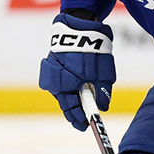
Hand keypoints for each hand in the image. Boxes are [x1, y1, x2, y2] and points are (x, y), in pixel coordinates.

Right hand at [38, 12, 114, 129]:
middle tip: (84, 117)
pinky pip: (60, 80)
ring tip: (83, 100)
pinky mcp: (50, 64)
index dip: (78, 119)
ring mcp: (50, 72)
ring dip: (72, 95)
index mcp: (64, 86)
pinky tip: (77, 85)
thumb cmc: (92, 51)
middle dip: (75, 109)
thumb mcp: (102, 75)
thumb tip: (102, 107)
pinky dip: (69, 84)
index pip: (70, 109)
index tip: (85, 126)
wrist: (79, 26)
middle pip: (65, 101)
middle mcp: (53, 82)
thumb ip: (102, 93)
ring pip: (63, 91)